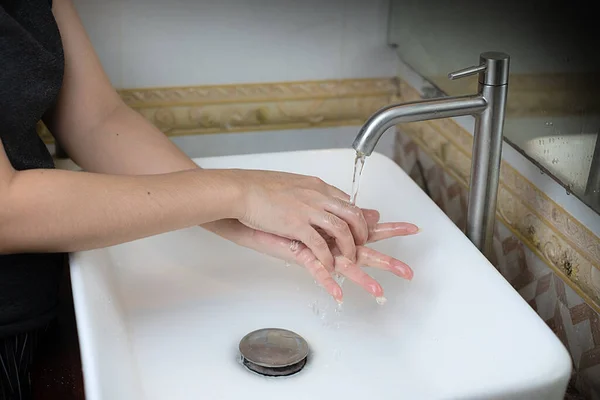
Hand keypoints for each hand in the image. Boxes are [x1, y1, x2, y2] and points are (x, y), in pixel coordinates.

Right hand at [227, 170, 367, 269]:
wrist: (240, 189)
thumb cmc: (257, 187)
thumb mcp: (290, 184)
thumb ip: (306, 191)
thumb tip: (311, 196)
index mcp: (316, 186)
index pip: (346, 201)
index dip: (356, 216)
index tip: (359, 227)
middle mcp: (317, 196)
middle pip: (352, 214)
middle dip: (362, 232)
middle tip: (362, 245)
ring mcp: (308, 210)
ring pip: (341, 229)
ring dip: (348, 248)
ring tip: (349, 261)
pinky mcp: (296, 225)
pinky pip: (320, 244)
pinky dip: (327, 258)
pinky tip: (329, 267)